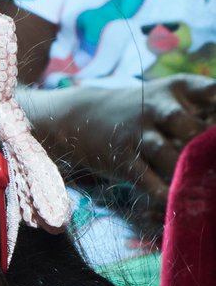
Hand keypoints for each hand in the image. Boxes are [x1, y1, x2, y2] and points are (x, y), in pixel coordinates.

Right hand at [28, 77, 215, 198]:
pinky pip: (144, 178)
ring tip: (195, 185)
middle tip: (209, 161)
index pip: (212, 92)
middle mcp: (156, 105)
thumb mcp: (170, 97)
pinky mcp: (119, 157)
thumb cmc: (142, 111)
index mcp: (178, 88)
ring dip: (181, 170)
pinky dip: (160, 191)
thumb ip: (202, 110)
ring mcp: (135, 131)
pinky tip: (172, 197)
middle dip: (203, 146)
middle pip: (188, 125)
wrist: (82, 116)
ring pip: (165, 152)